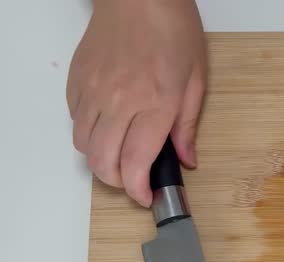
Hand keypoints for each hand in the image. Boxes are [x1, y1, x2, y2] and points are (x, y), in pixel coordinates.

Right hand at [66, 0, 205, 206]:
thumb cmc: (172, 30)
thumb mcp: (195, 81)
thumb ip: (187, 126)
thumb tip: (186, 159)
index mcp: (154, 104)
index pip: (136, 163)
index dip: (139, 189)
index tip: (146, 196)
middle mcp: (119, 101)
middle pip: (103, 163)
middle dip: (118, 182)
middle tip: (134, 181)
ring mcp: (93, 91)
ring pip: (84, 146)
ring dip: (101, 161)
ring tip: (121, 157)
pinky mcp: (76, 81)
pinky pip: (75, 121)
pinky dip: (89, 135)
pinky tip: (108, 129)